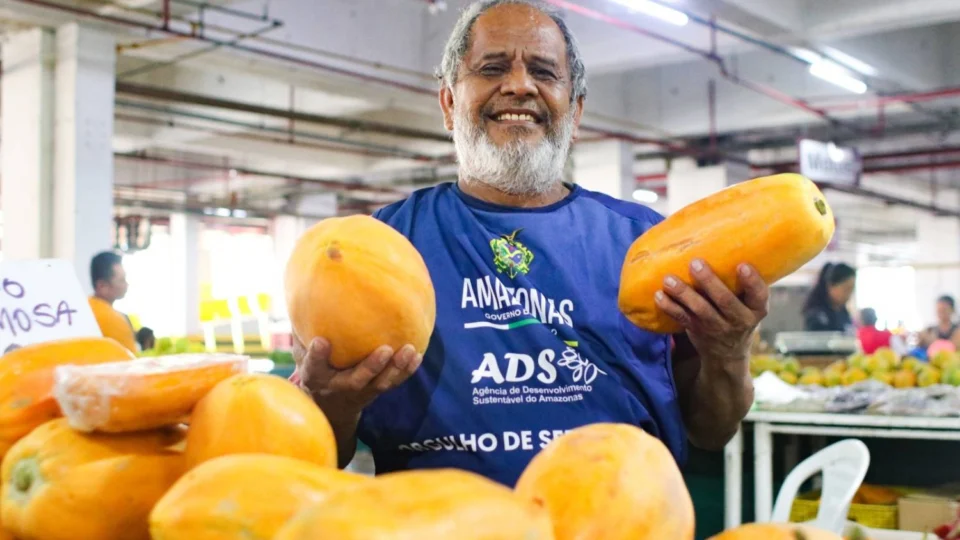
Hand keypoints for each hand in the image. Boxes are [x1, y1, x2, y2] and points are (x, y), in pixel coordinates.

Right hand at [294, 337, 421, 417]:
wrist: (330, 404)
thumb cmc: (317, 366)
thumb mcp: (303, 351)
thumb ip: (303, 329)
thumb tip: (304, 293)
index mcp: (315, 376)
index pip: (312, 367)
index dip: (316, 356)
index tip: (321, 341)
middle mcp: (338, 387)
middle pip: (355, 380)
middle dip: (371, 367)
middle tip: (385, 350)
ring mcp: (360, 391)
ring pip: (380, 383)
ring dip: (396, 368)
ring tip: (409, 351)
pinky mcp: (375, 391)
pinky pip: (393, 383)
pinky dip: (406, 371)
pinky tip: (416, 355)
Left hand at [655, 259, 768, 364]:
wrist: (727, 354)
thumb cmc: (738, 315)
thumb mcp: (749, 305)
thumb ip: (743, 285)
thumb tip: (725, 242)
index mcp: (756, 309)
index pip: (759, 295)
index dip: (752, 281)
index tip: (743, 265)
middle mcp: (738, 319)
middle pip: (725, 301)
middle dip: (709, 282)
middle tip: (695, 263)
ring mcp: (717, 327)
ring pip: (700, 310)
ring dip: (683, 293)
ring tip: (669, 278)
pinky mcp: (697, 330)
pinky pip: (681, 318)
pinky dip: (669, 307)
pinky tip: (658, 295)